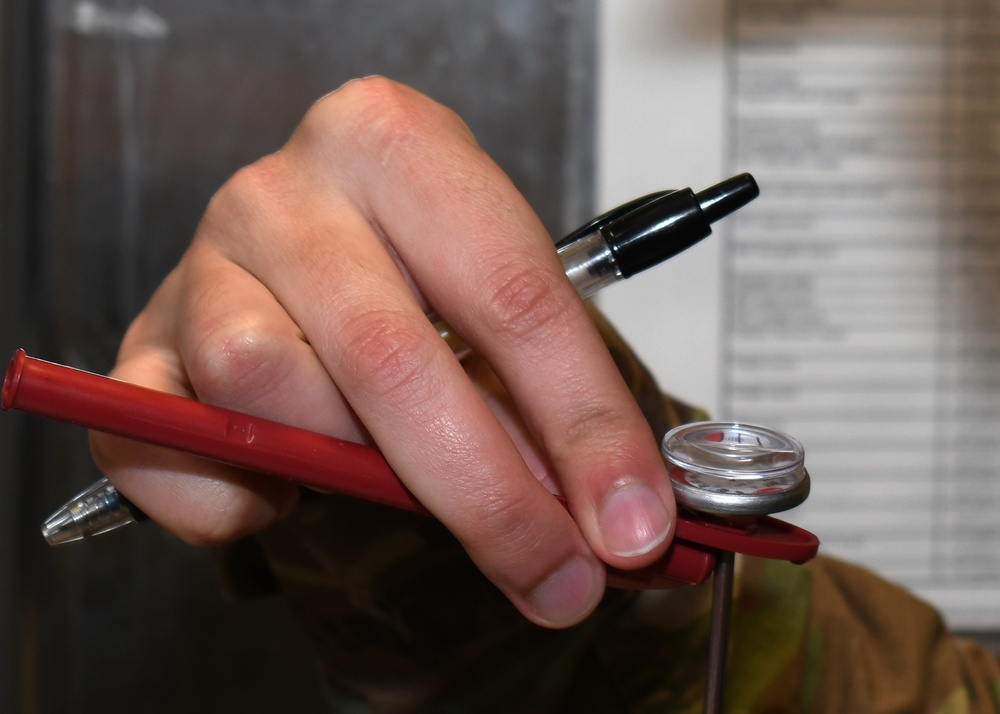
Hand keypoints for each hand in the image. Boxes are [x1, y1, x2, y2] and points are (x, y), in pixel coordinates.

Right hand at [89, 77, 675, 627]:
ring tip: (382, 464)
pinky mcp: (143, 340)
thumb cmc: (413, 264)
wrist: (306, 237)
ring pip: (268, 388)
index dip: (582, 423)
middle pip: (390, 357)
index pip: (510, 295)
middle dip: (487, 494)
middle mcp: (287, 191)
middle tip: (553, 573)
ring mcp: (203, 262)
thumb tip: (608, 518)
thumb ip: (539, 398)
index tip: (627, 520)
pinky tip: (278, 489)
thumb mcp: (495, 303)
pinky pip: (160, 440)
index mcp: (397, 144)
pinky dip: (224, 497)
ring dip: (345, 463)